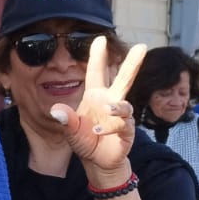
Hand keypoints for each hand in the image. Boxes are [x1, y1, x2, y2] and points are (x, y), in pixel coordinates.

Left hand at [49, 36, 147, 180]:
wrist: (96, 161)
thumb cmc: (83, 139)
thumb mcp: (70, 129)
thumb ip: (65, 119)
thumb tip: (56, 110)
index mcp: (95, 96)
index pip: (97, 72)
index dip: (98, 56)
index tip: (100, 38)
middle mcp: (110, 102)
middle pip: (124, 79)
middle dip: (133, 63)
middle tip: (142, 46)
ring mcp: (120, 116)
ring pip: (125, 105)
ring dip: (117, 108)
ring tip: (108, 109)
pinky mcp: (126, 131)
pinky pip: (122, 126)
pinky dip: (109, 129)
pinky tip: (97, 132)